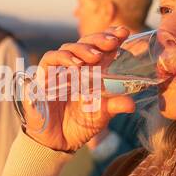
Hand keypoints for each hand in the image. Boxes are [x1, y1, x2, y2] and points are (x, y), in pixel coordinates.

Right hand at [23, 26, 135, 152]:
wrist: (57, 143)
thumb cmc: (79, 126)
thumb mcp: (101, 116)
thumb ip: (114, 106)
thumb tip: (132, 104)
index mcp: (92, 72)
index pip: (101, 47)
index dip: (111, 37)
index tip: (124, 32)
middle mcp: (75, 68)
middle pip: (85, 43)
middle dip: (99, 39)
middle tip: (112, 42)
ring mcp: (59, 71)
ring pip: (68, 48)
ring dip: (82, 49)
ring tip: (95, 57)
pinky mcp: (43, 77)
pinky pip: (50, 59)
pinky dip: (62, 58)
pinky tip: (75, 64)